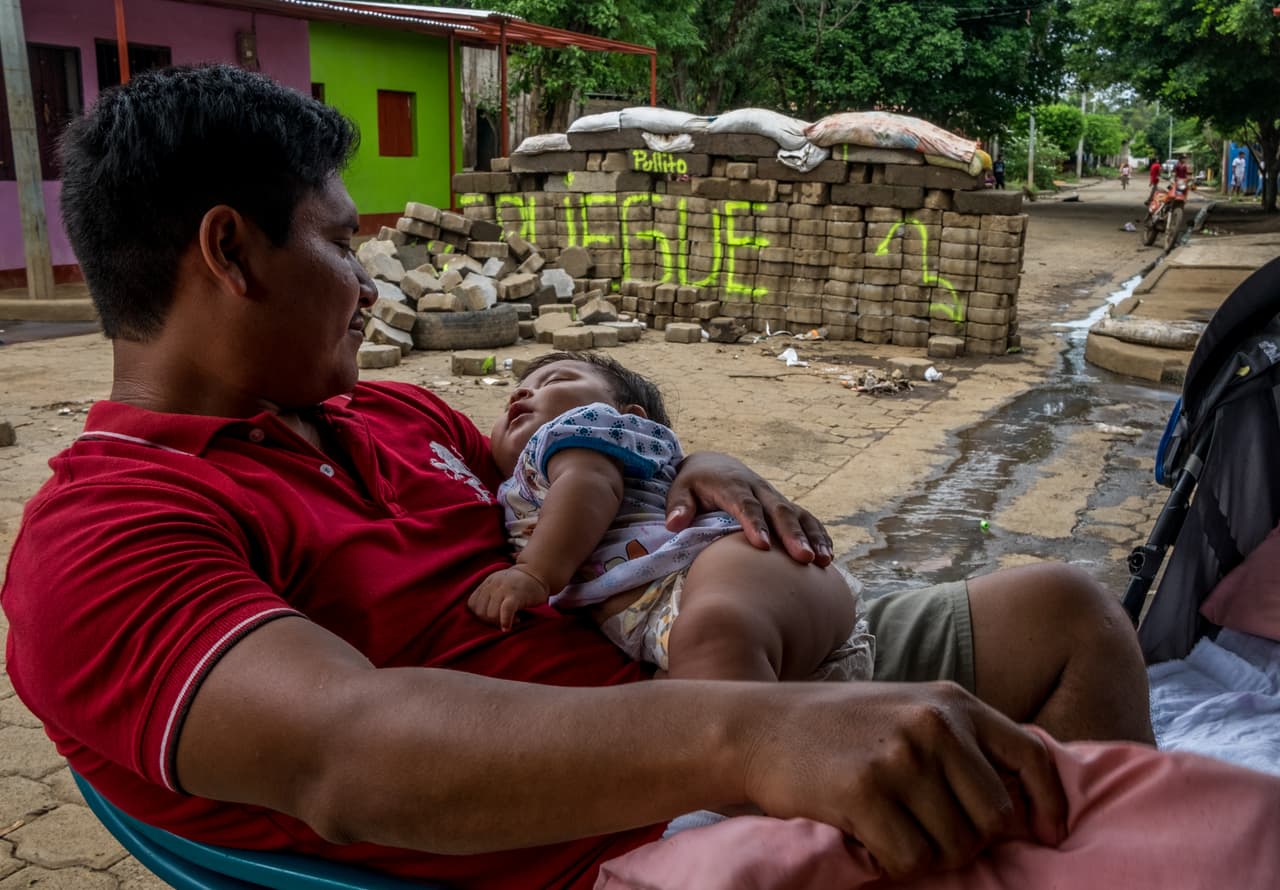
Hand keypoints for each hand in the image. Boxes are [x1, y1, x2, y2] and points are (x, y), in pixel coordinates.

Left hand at [467, 565, 550, 630]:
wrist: (539, 572)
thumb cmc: (520, 584)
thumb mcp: (499, 585)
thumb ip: (489, 597)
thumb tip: (485, 618)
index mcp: (487, 584)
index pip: (472, 605)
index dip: (481, 616)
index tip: (494, 617)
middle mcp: (492, 585)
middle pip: (480, 612)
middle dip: (490, 621)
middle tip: (504, 620)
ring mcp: (503, 589)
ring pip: (490, 614)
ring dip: (500, 622)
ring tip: (514, 619)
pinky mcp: (515, 595)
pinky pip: (505, 611)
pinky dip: (505, 621)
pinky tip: (508, 627)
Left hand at [667, 452, 831, 564]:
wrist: (715, 464)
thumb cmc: (694, 483)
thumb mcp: (680, 488)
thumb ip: (678, 505)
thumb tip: (674, 524)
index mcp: (732, 485)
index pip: (745, 505)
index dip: (754, 524)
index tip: (762, 546)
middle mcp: (758, 488)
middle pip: (778, 510)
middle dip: (792, 535)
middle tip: (802, 559)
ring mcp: (774, 496)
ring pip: (797, 514)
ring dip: (811, 537)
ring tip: (823, 561)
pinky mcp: (783, 504)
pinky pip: (806, 518)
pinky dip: (818, 535)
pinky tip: (828, 556)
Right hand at [740, 681, 1066, 879]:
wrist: (757, 726)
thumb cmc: (836, 728)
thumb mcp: (906, 711)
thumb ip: (959, 741)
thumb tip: (1020, 805)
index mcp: (951, 702)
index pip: (1032, 756)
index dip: (1048, 805)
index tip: (1047, 835)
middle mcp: (934, 724)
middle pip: (995, 818)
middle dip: (969, 840)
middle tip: (927, 832)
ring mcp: (901, 757)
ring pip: (956, 846)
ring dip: (928, 853)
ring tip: (891, 828)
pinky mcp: (866, 791)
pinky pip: (912, 859)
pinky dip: (893, 862)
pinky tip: (867, 836)